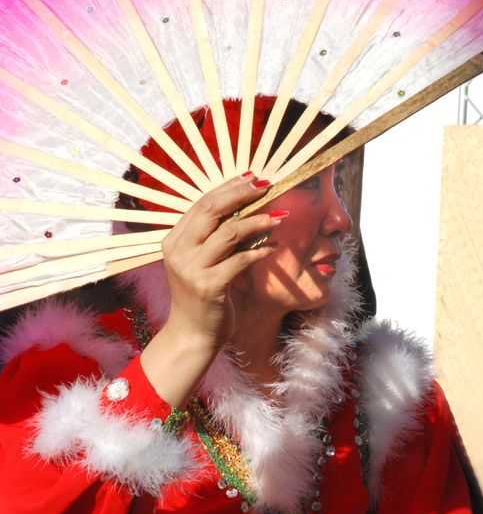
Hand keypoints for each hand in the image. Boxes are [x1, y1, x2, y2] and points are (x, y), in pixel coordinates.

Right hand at [161, 174, 276, 350]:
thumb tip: (246, 209)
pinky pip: (240, 260)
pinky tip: (273, 247)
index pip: (202, 203)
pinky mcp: (210, 287)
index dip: (229, 187)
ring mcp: (192, 269)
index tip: (252, 178)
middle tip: (267, 186)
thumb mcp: (201, 262)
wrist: (192, 335)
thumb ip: (214, 238)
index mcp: (174, 240)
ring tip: (279, 217)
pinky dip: (259, 251)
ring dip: (258, 222)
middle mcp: (179, 251)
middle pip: (211, 209)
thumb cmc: (201, 297)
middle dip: (241, 194)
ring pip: (228, 233)